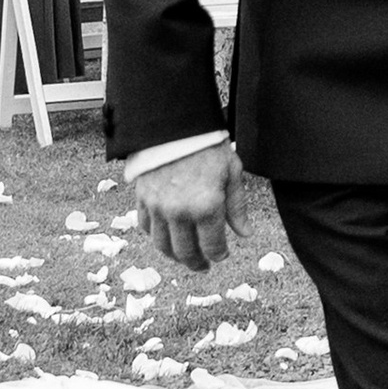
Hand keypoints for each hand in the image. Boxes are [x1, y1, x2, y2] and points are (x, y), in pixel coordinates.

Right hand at [133, 141, 249, 270]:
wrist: (174, 123)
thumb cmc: (207, 144)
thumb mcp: (231, 172)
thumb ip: (237, 207)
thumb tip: (245, 233)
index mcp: (206, 206)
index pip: (212, 246)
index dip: (219, 255)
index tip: (222, 255)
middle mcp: (180, 212)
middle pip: (186, 252)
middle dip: (197, 263)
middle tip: (203, 265)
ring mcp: (158, 207)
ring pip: (163, 245)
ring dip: (175, 255)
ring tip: (184, 256)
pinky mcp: (143, 199)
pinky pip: (146, 227)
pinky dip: (156, 236)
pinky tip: (166, 236)